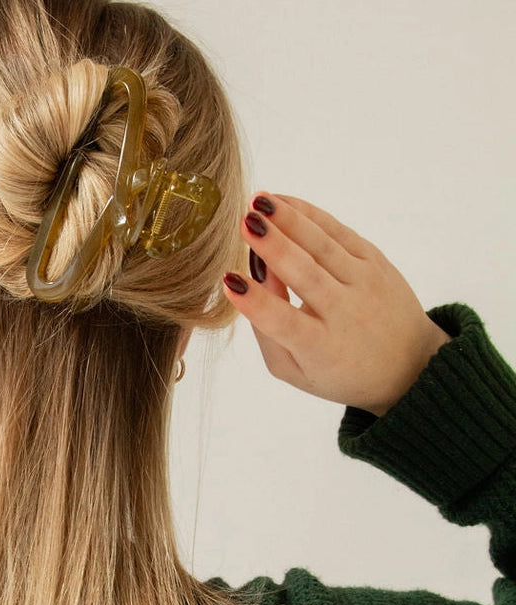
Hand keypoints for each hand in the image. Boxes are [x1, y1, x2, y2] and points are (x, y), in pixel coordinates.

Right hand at [222, 193, 449, 415]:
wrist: (407, 364)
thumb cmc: (336, 370)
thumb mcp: (293, 370)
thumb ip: (268, 332)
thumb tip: (253, 279)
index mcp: (321, 348)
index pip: (284, 321)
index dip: (256, 301)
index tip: (230, 281)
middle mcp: (345, 313)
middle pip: (306, 274)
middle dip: (274, 246)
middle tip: (244, 223)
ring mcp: (364, 283)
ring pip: (322, 245)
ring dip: (289, 220)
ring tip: (259, 201)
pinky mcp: (376, 261)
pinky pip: (339, 231)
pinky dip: (310, 214)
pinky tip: (282, 202)